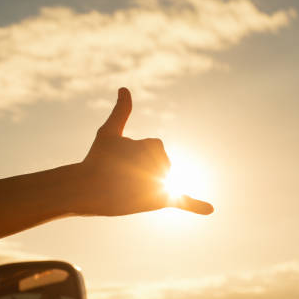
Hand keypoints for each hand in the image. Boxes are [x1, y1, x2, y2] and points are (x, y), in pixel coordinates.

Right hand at [79, 88, 212, 215]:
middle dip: (139, 171)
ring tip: (125, 187)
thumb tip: (124, 88)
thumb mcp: (109, 132)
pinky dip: (196, 206)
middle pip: (158, 165)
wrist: (87, 190)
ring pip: (160, 181)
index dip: (132, 155)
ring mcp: (162, 184)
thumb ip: (121, 111)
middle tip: (119, 175)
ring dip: (144, 184)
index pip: (152, 147)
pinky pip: (182, 201)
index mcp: (155, 145)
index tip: (118, 159)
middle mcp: (162, 164)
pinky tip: (210, 210)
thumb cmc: (97, 159)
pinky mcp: (159, 201)